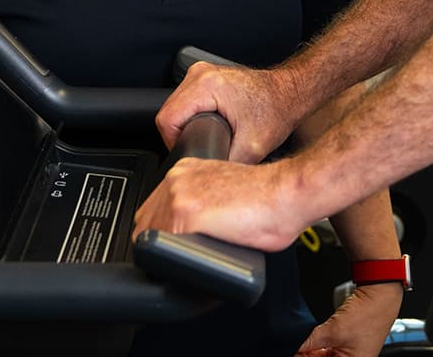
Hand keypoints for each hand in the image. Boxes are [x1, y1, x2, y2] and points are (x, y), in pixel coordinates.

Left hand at [131, 157, 314, 252]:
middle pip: (145, 222)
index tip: (174, 242)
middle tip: (182, 256)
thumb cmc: (269, 196)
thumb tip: (195, 229)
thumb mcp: (225, 190)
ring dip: (166, 253)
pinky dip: (176, 262)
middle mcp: (178, 180)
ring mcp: (179, 197)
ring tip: (192, 260)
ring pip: (150, 236)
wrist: (287, 193)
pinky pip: (164, 248)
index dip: (160, 230)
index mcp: (186, 171)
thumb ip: (203, 203)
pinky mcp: (186, 217)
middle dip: (160, 242)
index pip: (153, 207)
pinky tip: (196, 261)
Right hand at [155, 62, 302, 162]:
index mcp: (206, 85)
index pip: (166, 120)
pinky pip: (184, 101)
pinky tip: (205, 124)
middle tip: (201, 147)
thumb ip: (224, 166)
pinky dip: (190, 116)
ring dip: (184, 126)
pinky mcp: (206, 77)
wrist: (290, 94)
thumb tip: (204, 181)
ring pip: (174, 107)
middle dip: (180, 136)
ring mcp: (202, 73)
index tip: (190, 151)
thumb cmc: (277, 111)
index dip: (174, 143)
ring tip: (205, 135)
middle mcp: (200, 74)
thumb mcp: (251, 149)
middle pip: (167, 113)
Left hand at [297, 282, 402, 356]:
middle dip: (309, 355)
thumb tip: (295, 347)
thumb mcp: (334, 330)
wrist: (380, 293)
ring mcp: (350, 351)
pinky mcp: (347, 341)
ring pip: (324, 356)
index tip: (297, 353)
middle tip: (296, 348)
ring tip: (300, 344)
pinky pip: (328, 348)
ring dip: (311, 350)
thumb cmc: (370, 314)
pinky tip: (307, 341)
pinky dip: (317, 345)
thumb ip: (311, 341)